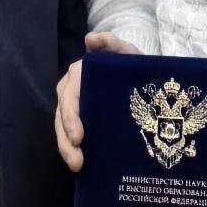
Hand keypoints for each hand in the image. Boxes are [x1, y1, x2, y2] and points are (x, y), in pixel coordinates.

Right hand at [56, 31, 140, 171]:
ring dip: (66, 150)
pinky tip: (82, 167)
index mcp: (78, 77)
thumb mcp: (125, 52)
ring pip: (63, 130)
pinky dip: (73, 151)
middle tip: (77, 162)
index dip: (70, 119)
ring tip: (77, 167)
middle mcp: (71, 92)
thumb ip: (110, 43)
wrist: (144, 81)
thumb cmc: (131, 65)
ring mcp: (75, 109)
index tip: (79, 138)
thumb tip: (90, 39)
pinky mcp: (82, 122)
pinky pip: (72, 137)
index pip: (69, 99)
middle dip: (66, 141)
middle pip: (62, 119)